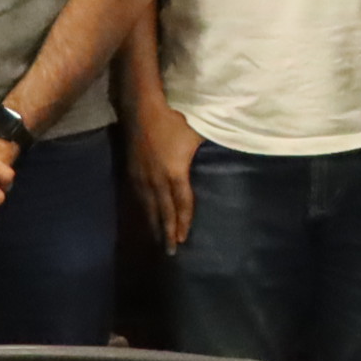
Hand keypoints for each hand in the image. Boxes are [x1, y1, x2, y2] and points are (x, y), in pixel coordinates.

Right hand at [129, 98, 202, 249]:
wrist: (142, 108)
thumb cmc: (173, 120)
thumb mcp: (197, 134)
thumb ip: (208, 149)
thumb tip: (228, 151)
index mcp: (175, 173)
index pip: (182, 203)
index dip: (184, 222)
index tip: (183, 239)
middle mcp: (157, 180)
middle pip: (163, 211)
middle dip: (167, 232)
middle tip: (170, 252)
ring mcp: (142, 177)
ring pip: (148, 207)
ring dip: (154, 225)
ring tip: (157, 240)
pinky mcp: (131, 171)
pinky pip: (138, 197)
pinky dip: (142, 210)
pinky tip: (144, 217)